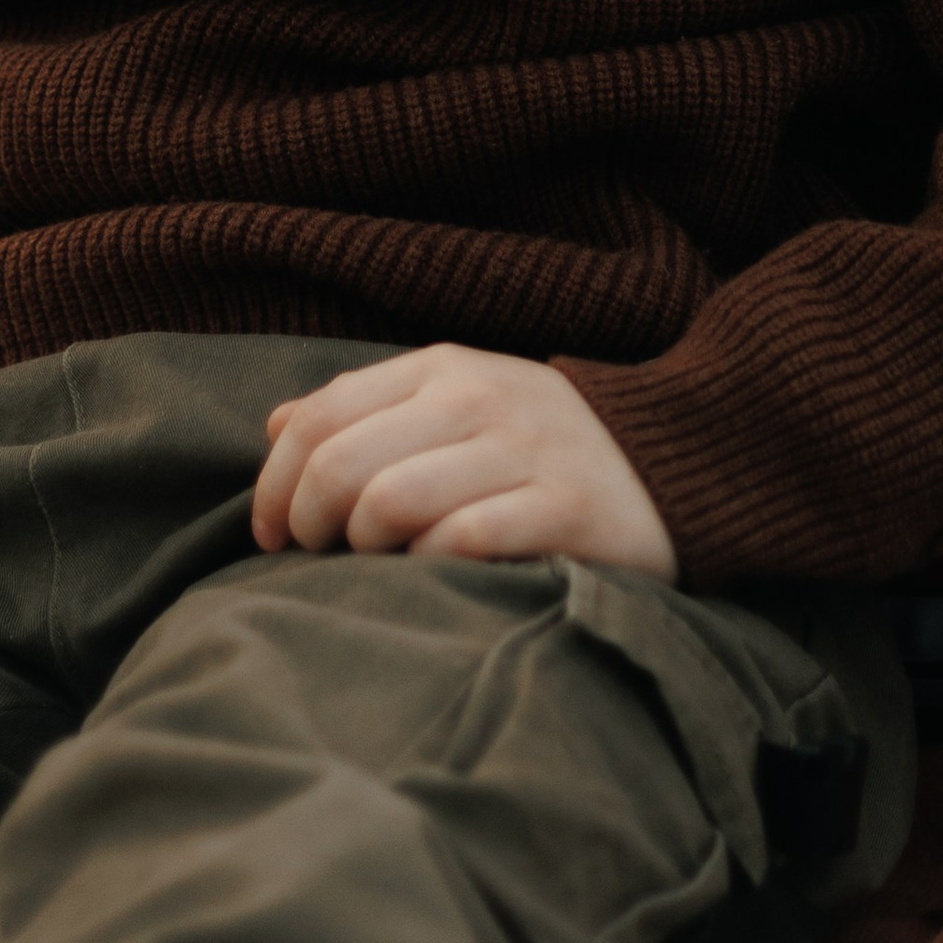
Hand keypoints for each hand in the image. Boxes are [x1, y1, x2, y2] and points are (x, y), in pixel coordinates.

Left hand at [252, 344, 677, 576]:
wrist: (671, 458)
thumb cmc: (535, 442)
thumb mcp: (454, 400)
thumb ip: (367, 408)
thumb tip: (275, 425)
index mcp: (443, 367)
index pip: (320, 416)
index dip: (274, 483)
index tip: (271, 535)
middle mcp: (480, 398)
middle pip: (343, 464)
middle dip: (308, 523)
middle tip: (316, 557)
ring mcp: (524, 451)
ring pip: (392, 502)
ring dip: (363, 549)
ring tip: (376, 564)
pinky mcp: (565, 508)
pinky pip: (464, 541)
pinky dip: (429, 566)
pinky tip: (434, 575)